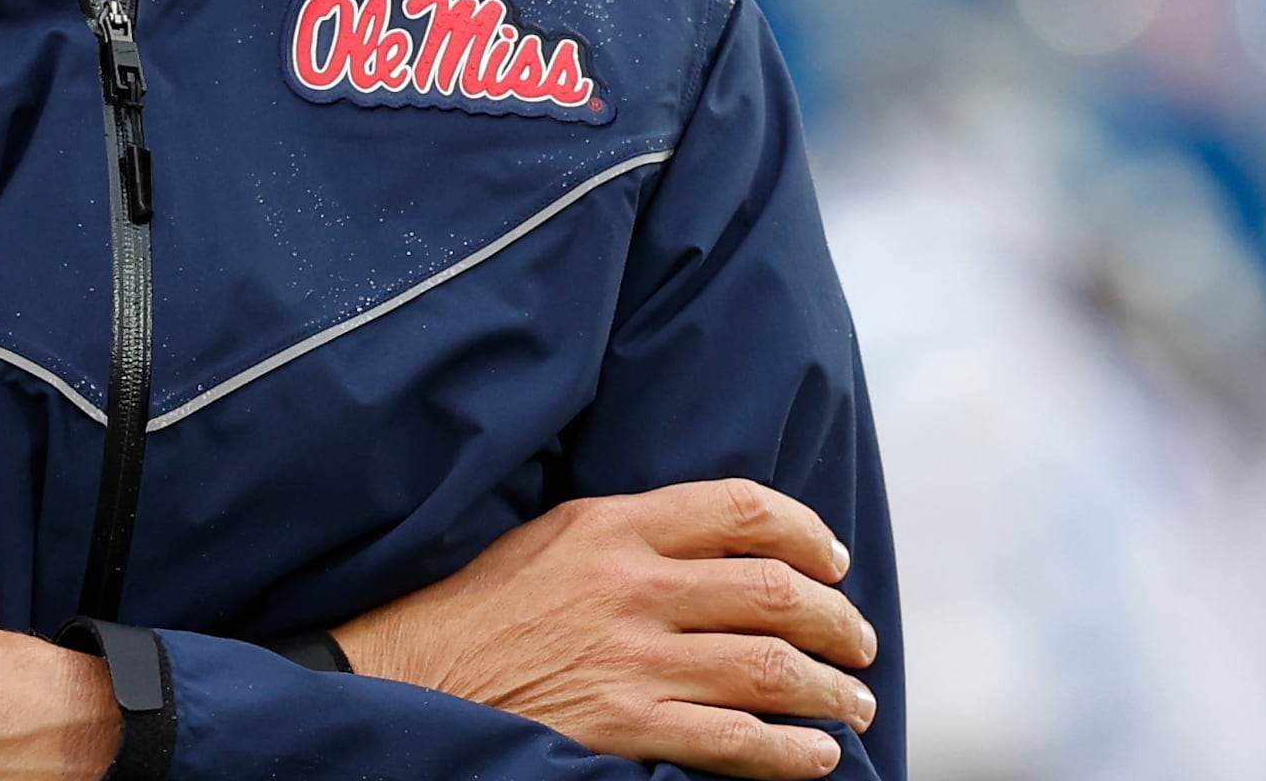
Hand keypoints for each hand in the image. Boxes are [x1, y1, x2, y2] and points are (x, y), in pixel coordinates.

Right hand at [334, 479, 879, 779]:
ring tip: (854, 703)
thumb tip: (718, 538)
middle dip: (840, 622)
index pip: (743, 509)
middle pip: (776, 592)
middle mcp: (633, 587)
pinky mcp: (623, 726)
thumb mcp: (551, 534)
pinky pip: (734, 741)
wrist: (405, 674)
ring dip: (831, 690)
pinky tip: (817, 756)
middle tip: (860, 643)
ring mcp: (631, 660)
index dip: (809, 534)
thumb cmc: (478, 605)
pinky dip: (791, 752)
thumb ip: (631, 530)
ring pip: (769, 669)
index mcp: (615, 526)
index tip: (835, 563)